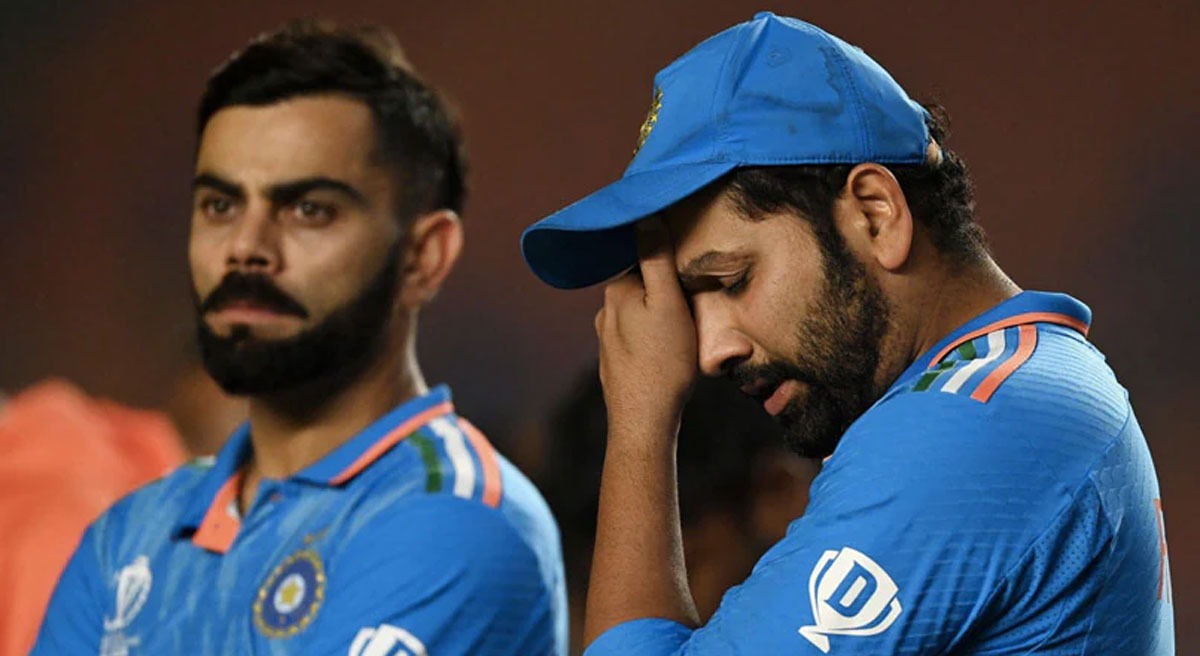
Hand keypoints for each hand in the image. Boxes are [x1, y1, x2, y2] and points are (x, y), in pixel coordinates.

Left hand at [595, 217, 698, 439]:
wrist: (644, 421)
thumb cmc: (663, 362)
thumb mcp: (669, 303)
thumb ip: (657, 259)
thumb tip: (646, 215)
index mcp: (617, 290)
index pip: (645, 261)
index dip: (670, 265)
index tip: (689, 276)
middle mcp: (606, 311)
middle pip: (643, 287)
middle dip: (666, 291)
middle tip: (693, 307)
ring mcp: (607, 338)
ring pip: (641, 314)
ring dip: (661, 316)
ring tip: (684, 332)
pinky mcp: (615, 362)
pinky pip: (638, 338)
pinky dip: (654, 339)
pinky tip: (669, 353)